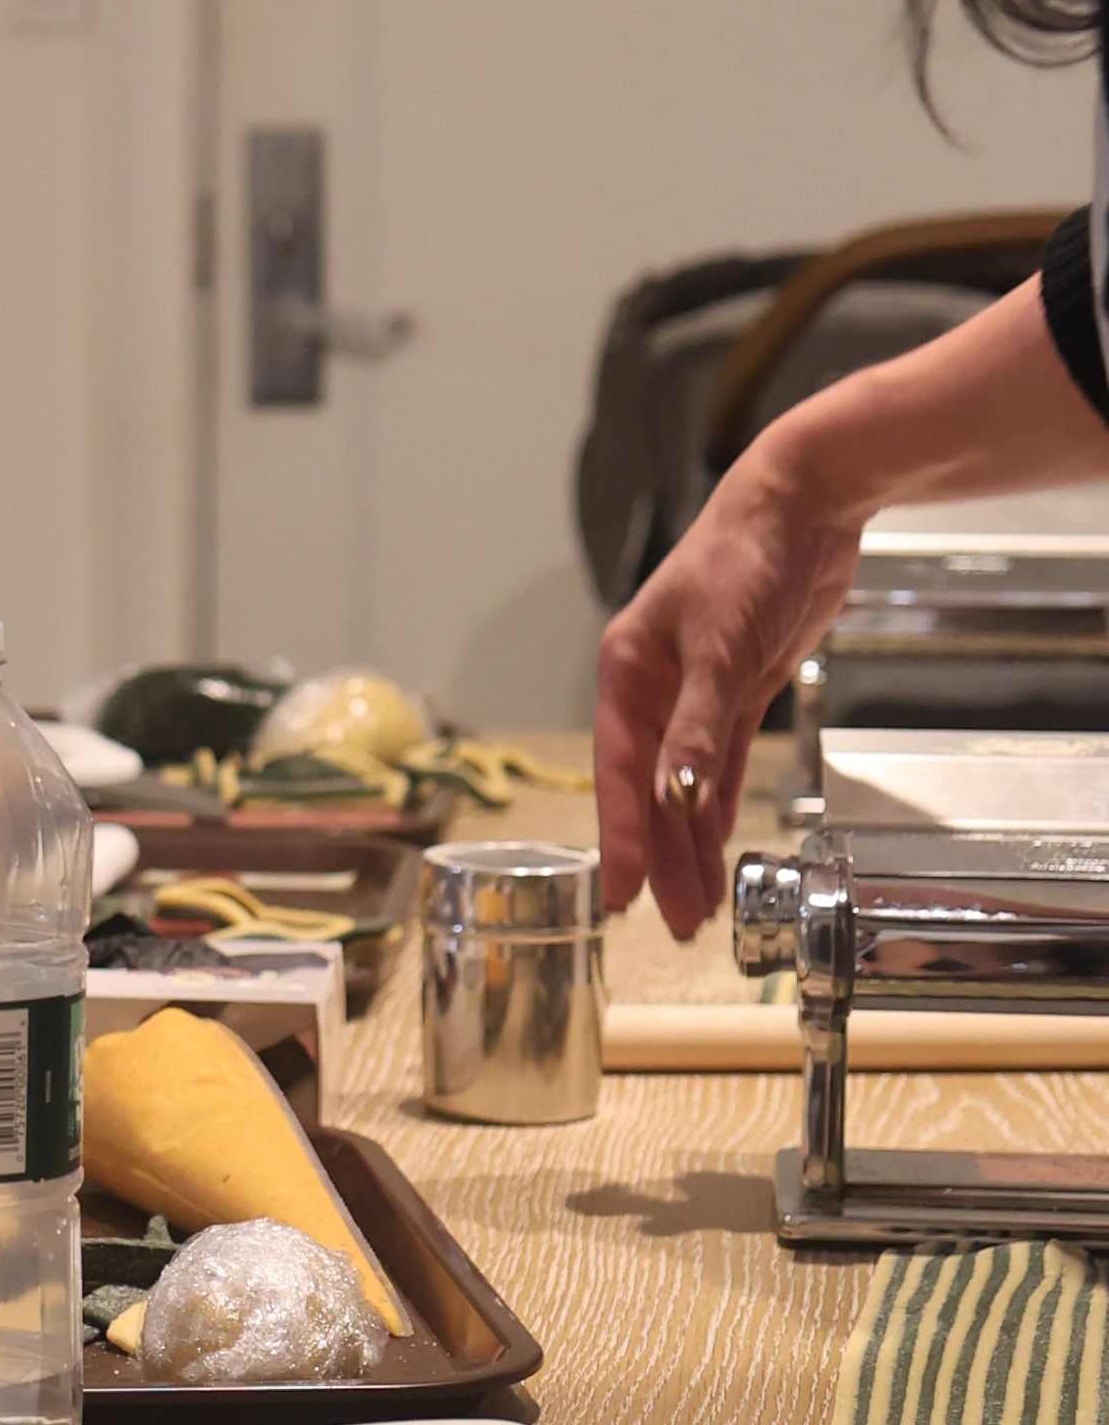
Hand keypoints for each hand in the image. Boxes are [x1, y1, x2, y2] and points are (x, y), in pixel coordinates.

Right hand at [594, 439, 869, 931]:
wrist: (804, 504)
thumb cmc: (747, 554)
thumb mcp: (721, 643)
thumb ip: (697, 725)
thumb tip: (674, 796)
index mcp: (627, 670)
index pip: (619, 770)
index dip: (622, 836)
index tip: (622, 894)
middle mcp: (652, 687)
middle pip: (652, 788)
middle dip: (663, 855)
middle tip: (676, 919)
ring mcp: (694, 692)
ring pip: (686, 784)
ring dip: (692, 841)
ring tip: (699, 901)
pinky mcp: (736, 691)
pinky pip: (718, 764)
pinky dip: (716, 806)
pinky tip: (713, 845)